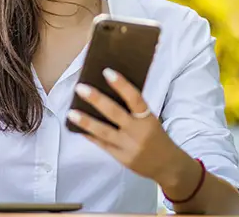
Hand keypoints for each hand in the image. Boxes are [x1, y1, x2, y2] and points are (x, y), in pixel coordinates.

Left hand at [67, 68, 187, 183]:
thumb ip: (135, 110)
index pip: (135, 99)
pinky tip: (77, 128)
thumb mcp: (151, 121)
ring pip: (104, 132)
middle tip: (80, 88)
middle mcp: (138, 132)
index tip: (106, 72)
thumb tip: (110, 91)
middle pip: (115, 114)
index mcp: (148, 119)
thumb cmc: (157, 137)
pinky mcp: (121, 158)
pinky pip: (102, 145)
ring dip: (86, 122)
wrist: (168, 166)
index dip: (121, 85)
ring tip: (71, 113)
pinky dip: (90, 135)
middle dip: (96, 100)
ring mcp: (129, 147)